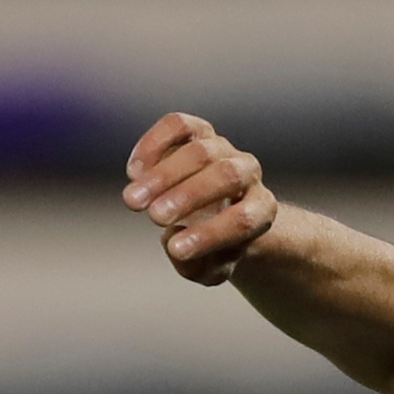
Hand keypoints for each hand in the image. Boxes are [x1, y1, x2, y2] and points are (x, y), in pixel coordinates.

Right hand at [124, 113, 276, 285]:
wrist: (212, 212)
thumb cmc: (212, 246)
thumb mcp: (208, 268)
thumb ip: (197, 267)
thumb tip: (174, 245)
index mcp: (261, 209)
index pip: (244, 220)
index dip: (209, 235)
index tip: (175, 250)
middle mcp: (248, 173)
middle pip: (226, 176)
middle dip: (189, 196)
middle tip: (154, 217)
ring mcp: (222, 147)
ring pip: (200, 151)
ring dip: (163, 176)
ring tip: (133, 201)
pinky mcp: (197, 130)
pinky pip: (179, 126)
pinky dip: (154, 145)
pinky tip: (134, 172)